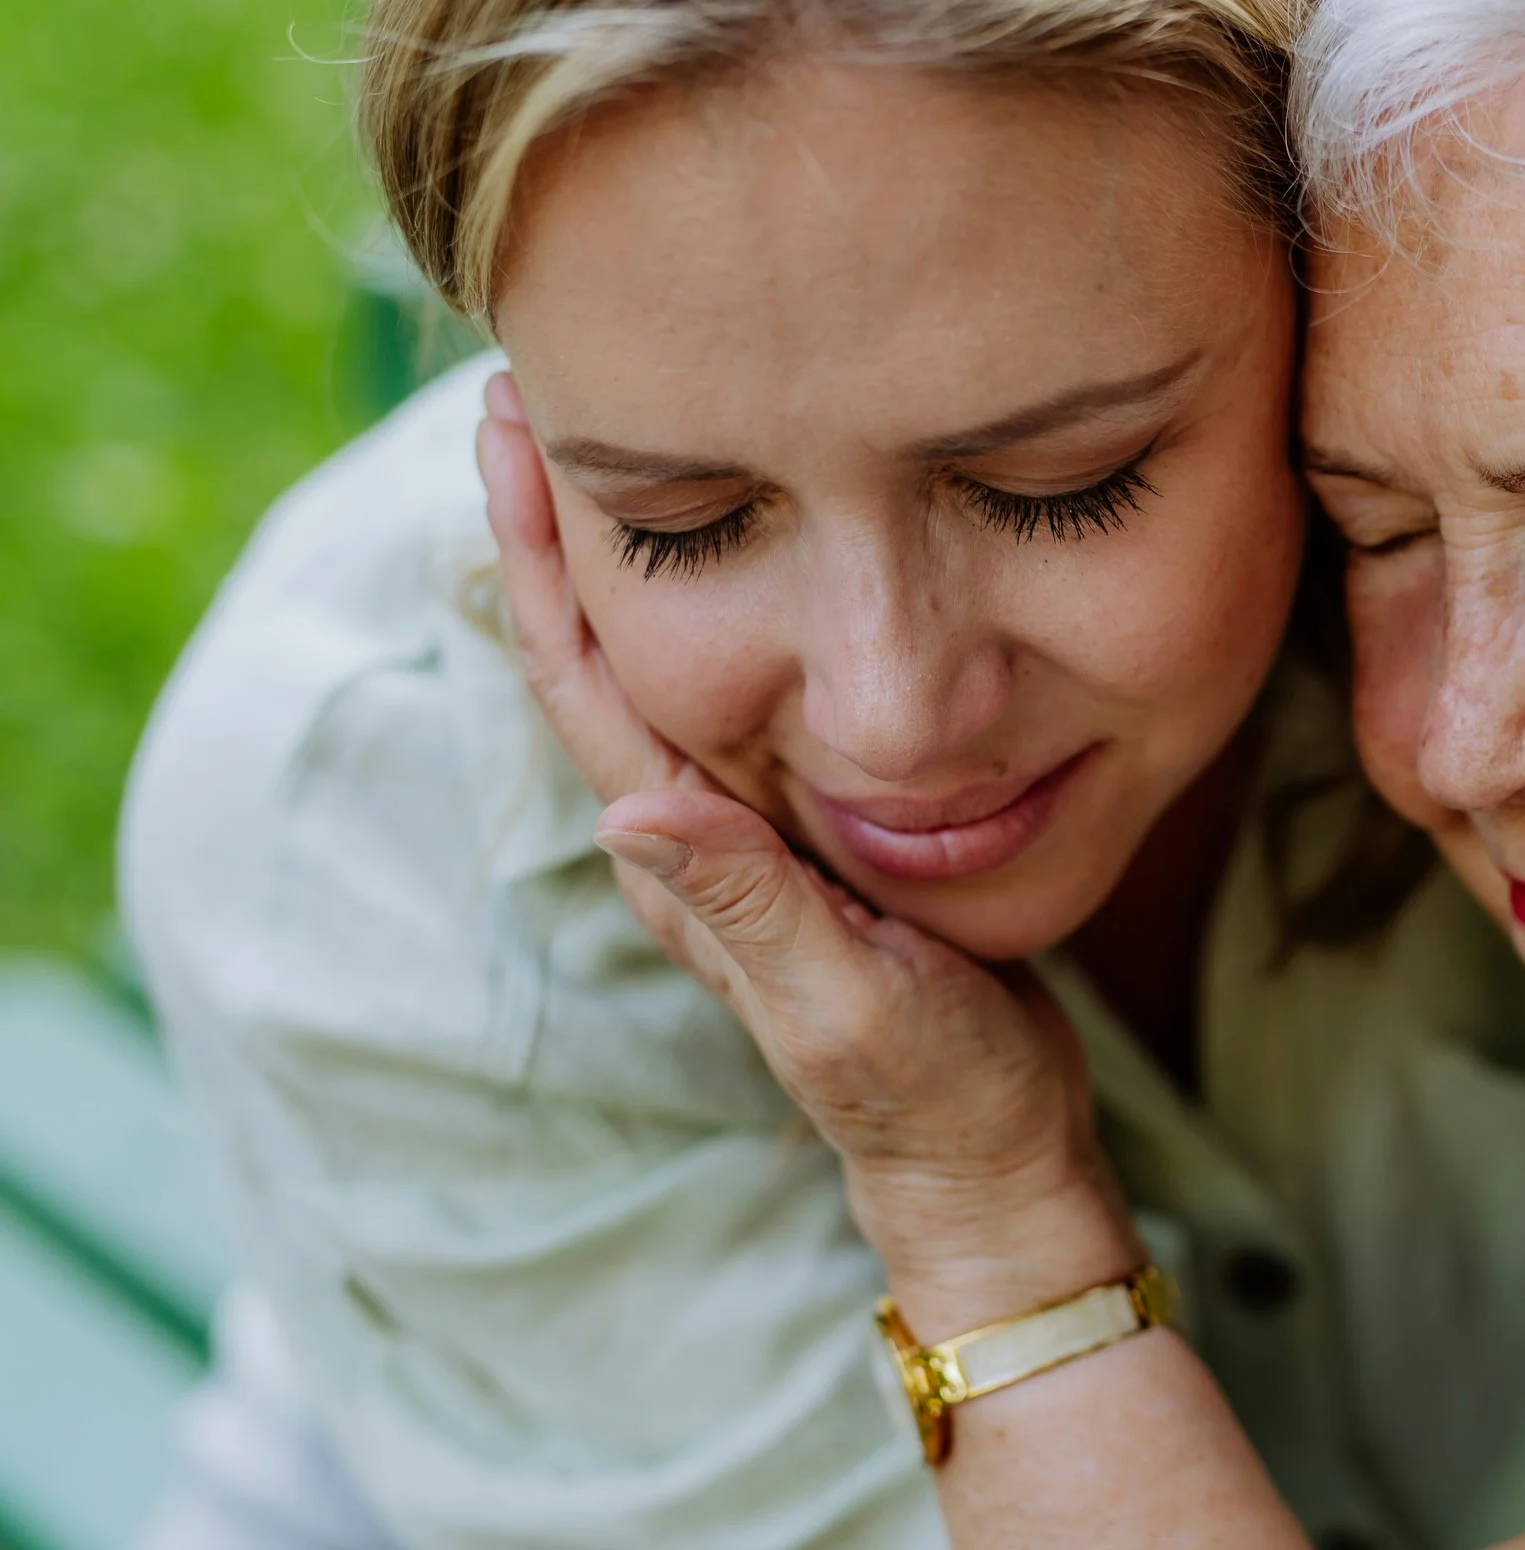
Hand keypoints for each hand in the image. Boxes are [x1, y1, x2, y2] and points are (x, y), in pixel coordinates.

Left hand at [476, 373, 1137, 1328]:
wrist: (989, 1159)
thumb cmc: (932, 1094)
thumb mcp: (852, 1002)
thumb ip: (751, 908)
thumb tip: (631, 808)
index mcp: (689, 867)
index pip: (585, 694)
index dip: (539, 566)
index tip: (510, 441)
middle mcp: (697, 841)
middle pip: (602, 658)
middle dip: (560, 528)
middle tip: (535, 390)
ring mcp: (752, 838)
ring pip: (668, 668)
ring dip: (630, 558)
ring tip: (618, 438)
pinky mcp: (813, 835)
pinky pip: (743, 698)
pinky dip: (722, 613)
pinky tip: (748, 558)